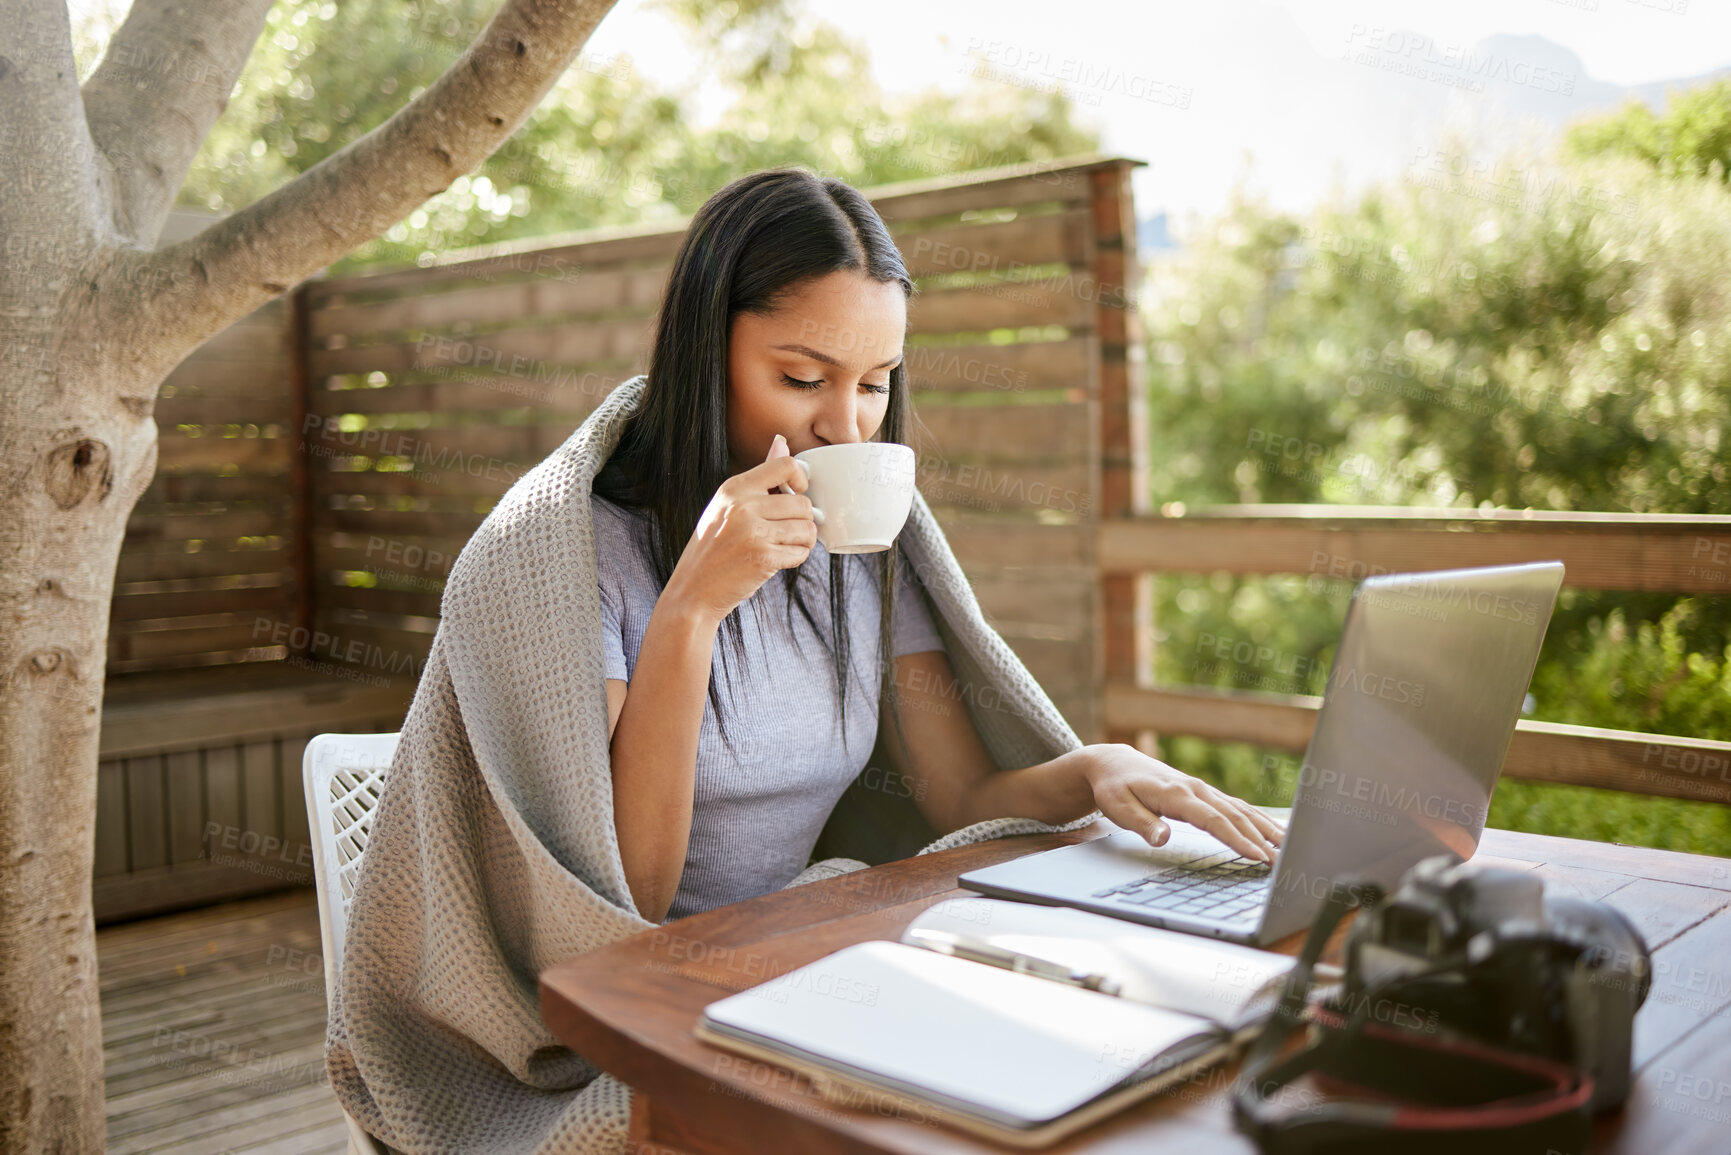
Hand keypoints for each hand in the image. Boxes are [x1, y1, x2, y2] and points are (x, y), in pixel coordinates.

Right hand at [663, 433, 821, 623]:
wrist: (693, 591)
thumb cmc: (712, 548)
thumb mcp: (726, 505)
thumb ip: (758, 478)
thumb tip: (782, 442)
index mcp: (734, 488)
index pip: (786, 466)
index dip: (801, 480)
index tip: (797, 494)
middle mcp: (743, 506)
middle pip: (803, 503)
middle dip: (803, 520)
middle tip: (787, 532)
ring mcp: (753, 533)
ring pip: (807, 528)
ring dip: (803, 541)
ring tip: (784, 546)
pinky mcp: (763, 558)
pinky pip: (801, 552)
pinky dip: (796, 558)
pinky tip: (778, 560)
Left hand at [1076, 744, 1284, 861]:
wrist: (1114, 762)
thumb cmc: (1115, 788)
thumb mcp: (1118, 808)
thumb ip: (1142, 824)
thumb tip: (1163, 839)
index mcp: (1176, 794)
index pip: (1213, 820)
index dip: (1237, 839)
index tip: (1258, 856)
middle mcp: (1195, 789)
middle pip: (1235, 816)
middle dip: (1261, 839)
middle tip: (1283, 862)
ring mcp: (1202, 790)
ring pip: (1241, 809)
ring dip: (1265, 828)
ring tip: (1289, 847)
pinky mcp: (1204, 793)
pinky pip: (1237, 806)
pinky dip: (1258, 818)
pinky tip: (1273, 830)